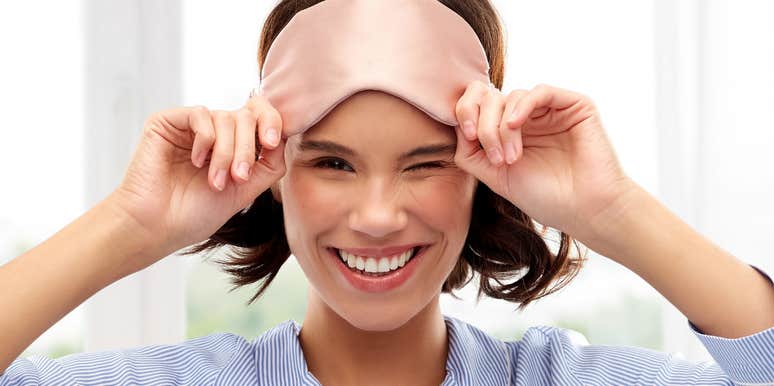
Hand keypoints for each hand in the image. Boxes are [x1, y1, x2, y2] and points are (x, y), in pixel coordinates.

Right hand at [109, 94, 286, 264]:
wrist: (157, 227)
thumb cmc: (195, 214)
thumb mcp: (245, 190)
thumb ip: (269, 165)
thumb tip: (284, 138)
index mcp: (232, 145)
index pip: (260, 118)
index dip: (272, 123)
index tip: (272, 144)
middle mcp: (213, 132)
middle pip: (247, 116)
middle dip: (249, 147)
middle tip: (239, 176)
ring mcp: (190, 126)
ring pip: (227, 117)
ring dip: (227, 152)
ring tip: (216, 181)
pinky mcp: (167, 122)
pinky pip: (202, 115)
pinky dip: (206, 140)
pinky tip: (196, 162)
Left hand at [453, 82, 637, 239]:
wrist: (586, 211)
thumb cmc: (546, 198)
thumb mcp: (495, 177)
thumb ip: (471, 153)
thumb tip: (454, 127)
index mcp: (510, 131)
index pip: (479, 106)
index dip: (466, 113)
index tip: (467, 138)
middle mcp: (529, 117)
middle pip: (491, 98)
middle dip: (484, 125)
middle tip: (495, 158)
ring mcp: (551, 110)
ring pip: (511, 96)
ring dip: (502, 126)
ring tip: (511, 158)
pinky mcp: (574, 105)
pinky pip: (540, 91)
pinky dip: (522, 105)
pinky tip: (515, 125)